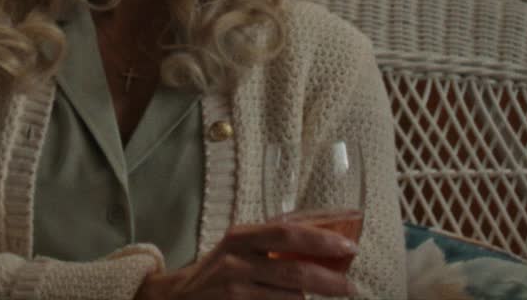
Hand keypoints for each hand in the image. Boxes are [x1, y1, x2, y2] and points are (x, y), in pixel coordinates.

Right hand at [136, 221, 357, 298]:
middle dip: (328, 281)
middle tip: (351, 287)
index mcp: (241, 237)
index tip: (349, 247)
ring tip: (327, 297)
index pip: (287, 233)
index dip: (321, 240)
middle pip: (293, 272)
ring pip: (289, 298)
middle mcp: (235, 262)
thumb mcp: (239, 247)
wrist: (176, 299)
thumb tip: (325, 238)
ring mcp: (233, 291)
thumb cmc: (217, 271)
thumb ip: (272, 242)